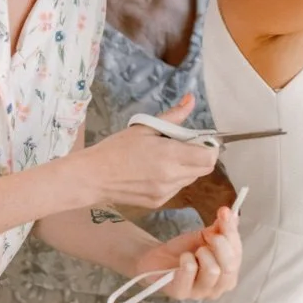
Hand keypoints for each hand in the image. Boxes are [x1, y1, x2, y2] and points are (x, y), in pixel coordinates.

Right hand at [78, 96, 216, 207]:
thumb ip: (173, 116)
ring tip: (163, 159)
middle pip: (205, 169)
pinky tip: (154, 172)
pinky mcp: (159, 202)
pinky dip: (173, 179)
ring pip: (191, 179)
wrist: (92, 176)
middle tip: (182, 147)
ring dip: (187, 168)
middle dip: (200, 157)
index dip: (209, 148)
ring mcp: (166, 192)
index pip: (209, 157)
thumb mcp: (144, 128)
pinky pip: (177, 189)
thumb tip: (191, 99)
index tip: (199, 141)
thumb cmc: (116, 149)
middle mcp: (172, 177)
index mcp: (170, 155)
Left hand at [133, 202, 241, 299]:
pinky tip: (183, 258)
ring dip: (202, 253)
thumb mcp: (206, 237)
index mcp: (229, 275)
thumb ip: (223, 228)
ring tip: (194, 252)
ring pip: (213, 270)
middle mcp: (218, 288)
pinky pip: (189, 271)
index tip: (223, 215)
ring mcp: (200, 293)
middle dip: (220, 245)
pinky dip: (186, 259)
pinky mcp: (181, 293)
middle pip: (229, 267)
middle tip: (208, 236)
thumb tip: (231, 213)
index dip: (231, 234)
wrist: (157, 259)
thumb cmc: (184, 250)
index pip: (238, 255)